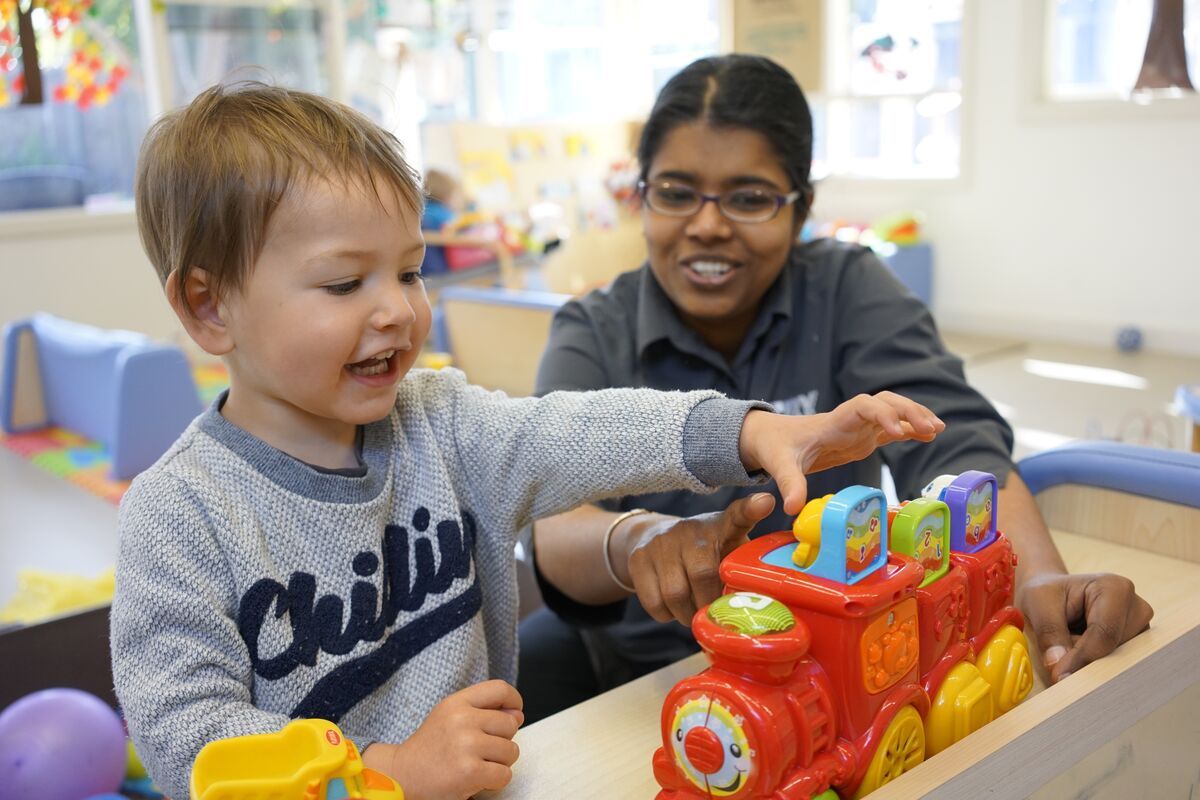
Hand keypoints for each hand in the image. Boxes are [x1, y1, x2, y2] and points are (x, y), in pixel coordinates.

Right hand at [375, 679, 523, 799]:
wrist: (403, 775)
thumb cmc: (431, 748)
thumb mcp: (451, 717)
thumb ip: (484, 710)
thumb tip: (518, 714)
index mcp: (457, 702)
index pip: (500, 689)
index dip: (514, 700)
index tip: (514, 712)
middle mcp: (462, 720)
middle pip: (510, 724)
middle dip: (503, 740)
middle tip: (481, 750)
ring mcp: (466, 745)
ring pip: (511, 751)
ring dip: (500, 762)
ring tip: (478, 764)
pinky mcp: (469, 771)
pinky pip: (505, 774)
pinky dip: (496, 781)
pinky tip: (478, 779)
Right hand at [619, 493, 776, 624]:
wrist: (654, 537)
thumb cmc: (705, 553)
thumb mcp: (729, 550)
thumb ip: (745, 568)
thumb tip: (766, 605)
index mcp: (721, 527)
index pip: (738, 514)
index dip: (752, 509)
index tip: (765, 503)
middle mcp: (690, 529)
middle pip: (703, 575)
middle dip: (709, 604)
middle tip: (712, 614)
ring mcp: (661, 542)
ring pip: (675, 594)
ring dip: (687, 615)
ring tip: (693, 614)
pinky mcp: (639, 558)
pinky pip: (654, 602)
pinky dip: (666, 615)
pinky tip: (673, 608)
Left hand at [740, 392, 943, 514]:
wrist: (774, 438)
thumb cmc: (778, 447)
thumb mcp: (781, 465)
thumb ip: (789, 483)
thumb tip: (792, 508)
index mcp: (834, 421)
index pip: (864, 407)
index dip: (883, 414)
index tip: (897, 432)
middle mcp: (851, 420)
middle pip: (886, 402)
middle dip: (909, 411)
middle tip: (931, 428)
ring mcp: (860, 427)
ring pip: (894, 411)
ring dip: (915, 416)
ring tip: (938, 429)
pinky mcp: (864, 438)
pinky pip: (892, 429)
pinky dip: (912, 429)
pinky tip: (931, 434)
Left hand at [1017, 571, 1153, 682]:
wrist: (1051, 594)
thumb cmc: (1046, 594)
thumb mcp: (1038, 604)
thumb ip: (1049, 633)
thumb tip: (1059, 667)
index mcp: (1114, 588)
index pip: (1105, 633)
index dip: (1082, 658)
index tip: (1060, 676)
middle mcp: (1136, 607)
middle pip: (1115, 649)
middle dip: (1086, 660)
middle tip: (1059, 660)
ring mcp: (1139, 628)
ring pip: (1117, 661)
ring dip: (1090, 662)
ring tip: (1069, 642)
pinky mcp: (1136, 644)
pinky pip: (1117, 664)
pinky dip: (1095, 664)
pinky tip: (1080, 651)